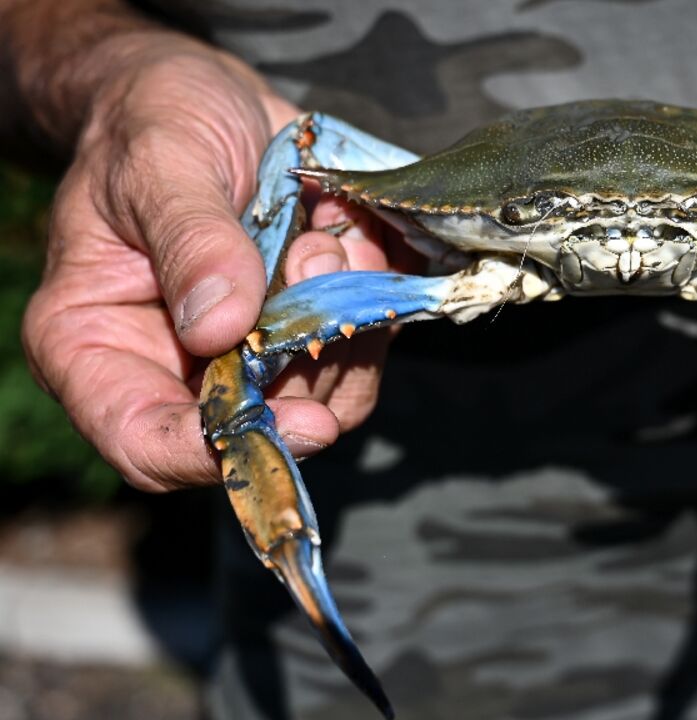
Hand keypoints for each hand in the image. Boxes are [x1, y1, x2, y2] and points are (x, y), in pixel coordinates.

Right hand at [20, 35, 390, 491]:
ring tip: (322, 235)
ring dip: (346, 321)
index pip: (144, 442)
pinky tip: (348, 235)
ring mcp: (248, 353)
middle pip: (255, 430)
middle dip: (308, 363)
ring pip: (324, 393)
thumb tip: (219, 327)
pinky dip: (373, 298)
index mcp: (95, 343)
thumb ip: (190, 240)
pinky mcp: (307, 329)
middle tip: (317, 263)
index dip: (218, 452)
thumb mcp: (160, 161)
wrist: (205, 94)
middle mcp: (173, 366)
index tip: (298, 422)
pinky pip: (361, 347)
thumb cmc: (153, 119)